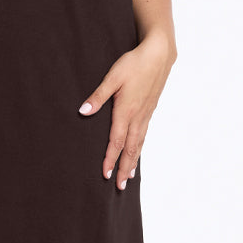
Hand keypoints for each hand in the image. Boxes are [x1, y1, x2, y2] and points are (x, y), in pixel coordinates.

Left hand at [78, 32, 174, 189]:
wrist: (159, 55)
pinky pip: (144, 135)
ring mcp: (145, 115)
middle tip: (120, 187)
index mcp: (126, 111)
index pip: (116, 141)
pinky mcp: (149, 110)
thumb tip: (83, 112)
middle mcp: (137, 117)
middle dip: (124, 169)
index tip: (105, 175)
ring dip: (133, 162)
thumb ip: (97, 96)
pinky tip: (137, 152)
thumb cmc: (134, 64)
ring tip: (129, 177)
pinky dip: (139, 149)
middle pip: (130, 149)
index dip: (110, 159)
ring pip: (139, 144)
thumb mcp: (112, 77)